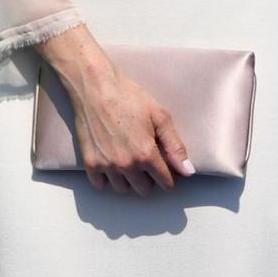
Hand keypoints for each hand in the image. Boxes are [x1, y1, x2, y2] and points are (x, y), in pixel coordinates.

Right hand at [39, 26, 193, 196]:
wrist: (94, 87)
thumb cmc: (128, 97)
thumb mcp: (159, 117)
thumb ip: (175, 146)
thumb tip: (188, 171)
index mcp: (146, 154)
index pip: (164, 181)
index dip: (168, 176)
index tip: (166, 169)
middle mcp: (126, 165)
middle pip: (144, 189)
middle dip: (149, 180)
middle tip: (147, 162)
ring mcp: (106, 165)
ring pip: (122, 189)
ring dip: (128, 181)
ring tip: (129, 163)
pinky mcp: (89, 163)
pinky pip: (100, 185)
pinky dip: (106, 179)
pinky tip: (111, 164)